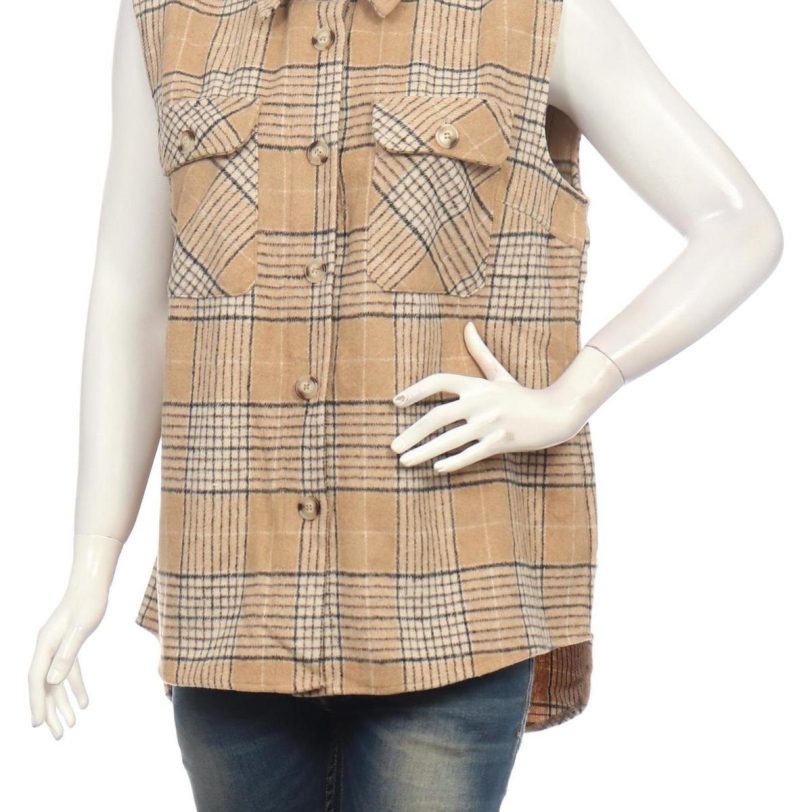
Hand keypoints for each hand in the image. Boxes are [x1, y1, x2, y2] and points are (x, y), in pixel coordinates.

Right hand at [28, 583, 108, 739]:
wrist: (94, 581)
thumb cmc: (88, 601)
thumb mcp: (81, 628)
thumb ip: (66, 655)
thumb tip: (52, 682)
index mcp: (45, 645)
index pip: (37, 680)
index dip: (37, 703)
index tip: (38, 724)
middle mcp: (47, 647)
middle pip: (45, 685)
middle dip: (50, 711)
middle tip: (57, 735)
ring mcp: (57, 646)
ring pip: (57, 681)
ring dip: (63, 703)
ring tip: (71, 725)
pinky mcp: (69, 643)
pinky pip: (70, 671)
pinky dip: (76, 687)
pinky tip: (85, 703)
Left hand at [390, 321, 589, 472]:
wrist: (557, 413)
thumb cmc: (522, 396)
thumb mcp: (500, 375)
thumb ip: (480, 353)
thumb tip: (468, 325)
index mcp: (476, 385)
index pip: (439, 381)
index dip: (416, 389)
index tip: (396, 401)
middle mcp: (480, 402)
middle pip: (437, 416)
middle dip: (412, 432)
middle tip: (393, 446)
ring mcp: (490, 423)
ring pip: (450, 440)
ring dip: (424, 452)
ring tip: (405, 462)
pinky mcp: (501, 442)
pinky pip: (471, 454)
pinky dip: (454, 462)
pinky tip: (436, 469)